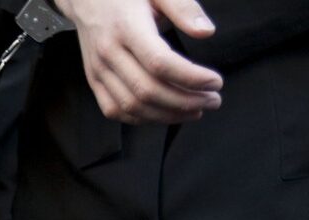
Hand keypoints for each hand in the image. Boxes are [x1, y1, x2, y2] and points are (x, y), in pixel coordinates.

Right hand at [53, 0, 222, 124]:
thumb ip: (183, 8)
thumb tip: (206, 32)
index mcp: (126, 27)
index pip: (160, 64)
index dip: (191, 78)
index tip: (215, 82)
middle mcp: (109, 52)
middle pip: (148, 91)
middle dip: (186, 102)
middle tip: (212, 100)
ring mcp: (98, 70)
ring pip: (133, 107)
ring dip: (168, 115)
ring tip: (196, 110)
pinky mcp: (94, 81)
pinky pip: (116, 110)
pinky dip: (143, 118)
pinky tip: (166, 113)